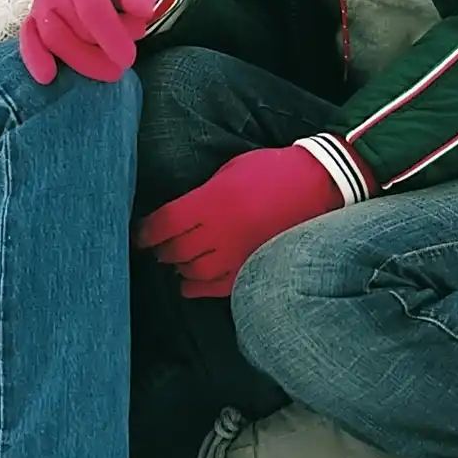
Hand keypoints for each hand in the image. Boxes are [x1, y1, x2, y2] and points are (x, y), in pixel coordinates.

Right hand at [20, 0, 163, 83]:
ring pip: (52, 38)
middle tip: (122, 65)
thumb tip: (140, 12)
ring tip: (106, 69)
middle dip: (98, 52)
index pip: (92, 8)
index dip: (110, 37)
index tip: (128, 59)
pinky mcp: (34, 17)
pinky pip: (28, 39)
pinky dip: (35, 58)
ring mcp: (41, 0)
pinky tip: (47, 77)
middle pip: (71, 27)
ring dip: (79, 60)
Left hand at [134, 146, 343, 297]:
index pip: (165, 223)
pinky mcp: (254, 267)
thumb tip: (181, 213)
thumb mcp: (230, 170)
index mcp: (212, 201)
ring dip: (179, 267)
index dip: (147, 231)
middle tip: (158, 246)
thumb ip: (203, 194)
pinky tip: (190, 283)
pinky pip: (219, 287)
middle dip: (162, 249)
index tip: (140, 234)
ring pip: (194, 271)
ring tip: (176, 261)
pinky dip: (199, 288)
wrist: (317, 184)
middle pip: (177, 249)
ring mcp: (239, 253)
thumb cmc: (272, 170)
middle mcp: (222, 230)